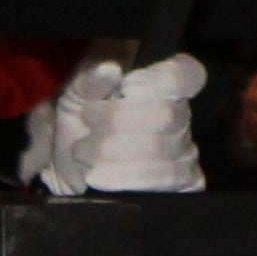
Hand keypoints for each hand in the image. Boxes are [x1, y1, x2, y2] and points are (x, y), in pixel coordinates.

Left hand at [36, 54, 208, 196]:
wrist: (68, 168)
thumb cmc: (81, 125)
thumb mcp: (77, 94)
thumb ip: (91, 80)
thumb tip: (111, 71)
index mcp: (162, 87)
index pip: (187, 74)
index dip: (162, 79)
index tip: (128, 85)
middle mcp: (180, 118)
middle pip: (166, 114)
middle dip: (118, 119)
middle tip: (88, 120)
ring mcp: (185, 152)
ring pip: (158, 149)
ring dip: (111, 150)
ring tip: (83, 150)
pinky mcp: (183, 184)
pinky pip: (162, 181)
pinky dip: (123, 178)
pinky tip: (97, 176)